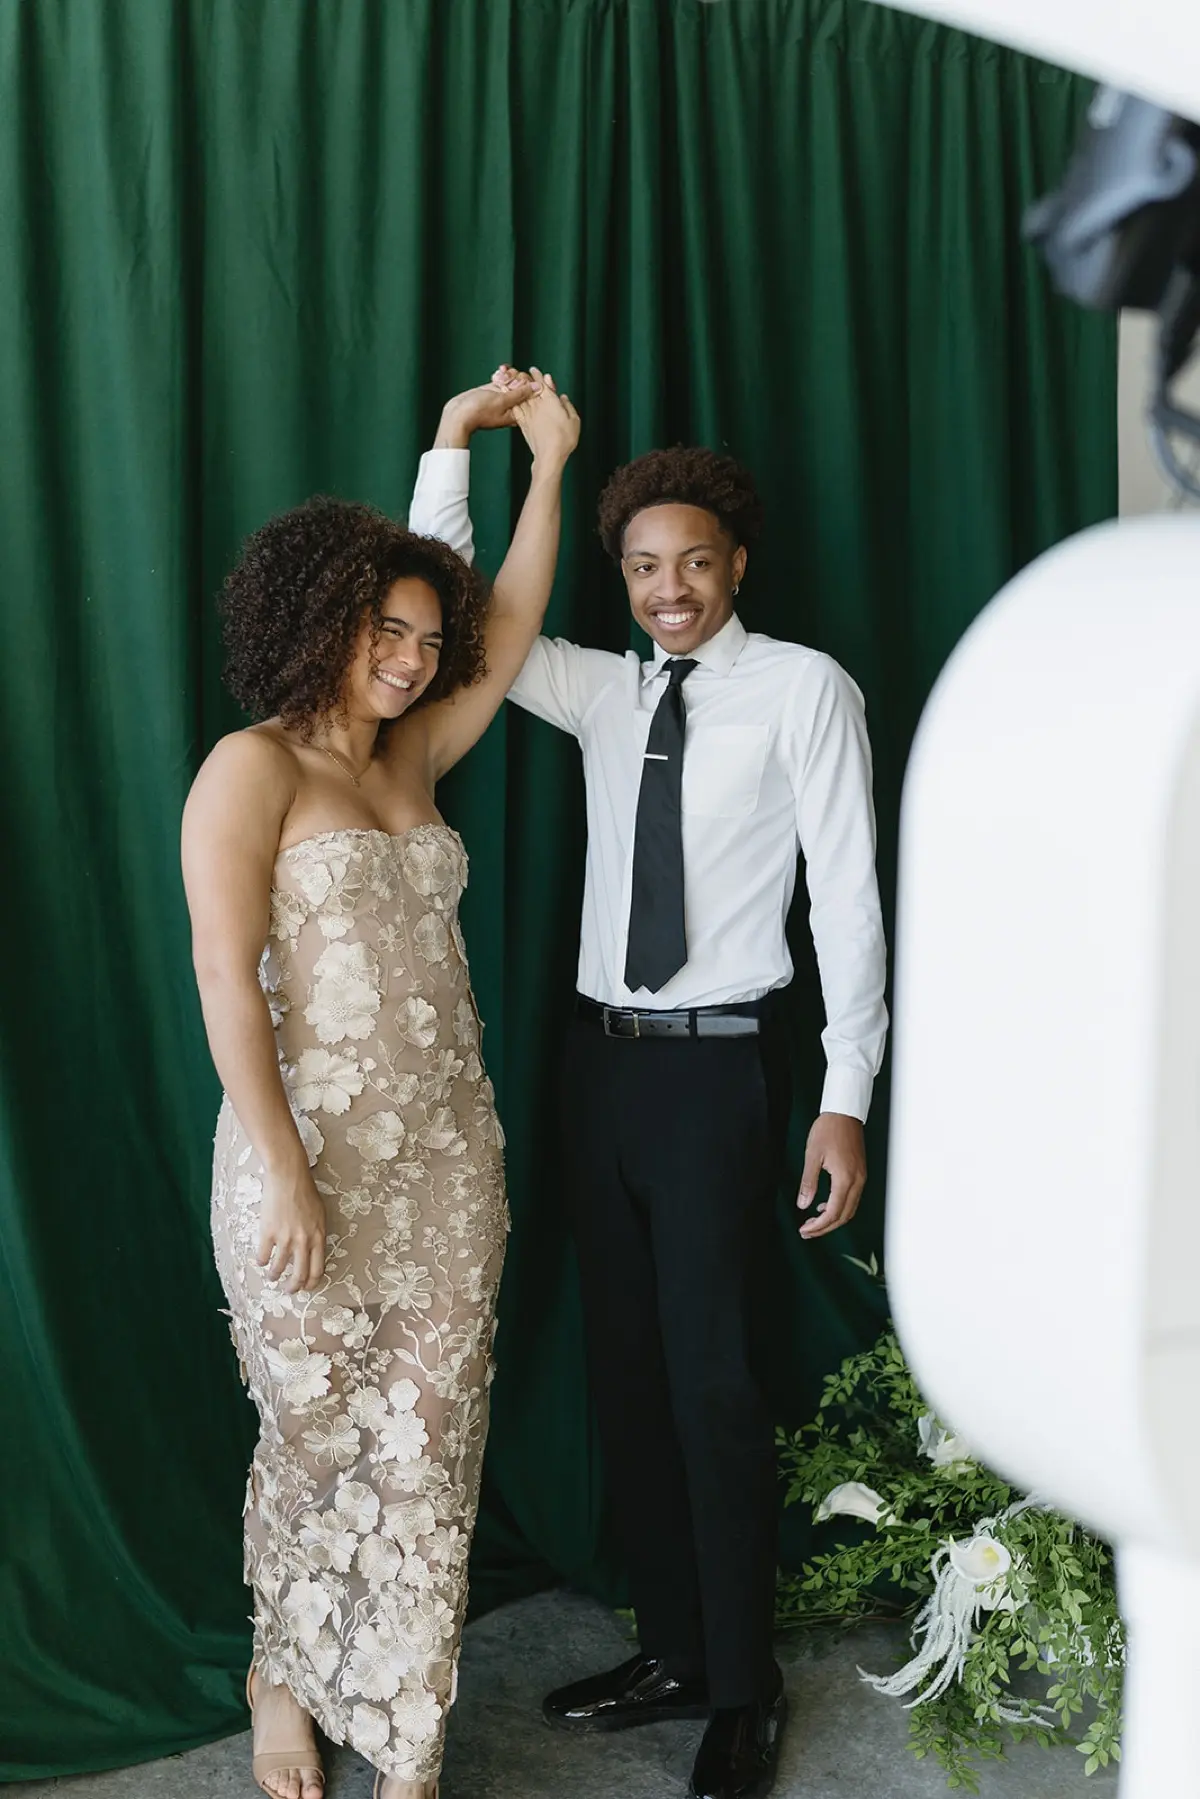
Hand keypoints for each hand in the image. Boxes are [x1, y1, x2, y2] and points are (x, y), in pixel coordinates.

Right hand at [257, 1164, 327, 1293]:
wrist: (288, 1176)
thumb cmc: (305, 1192)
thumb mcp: (319, 1215)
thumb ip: (316, 1234)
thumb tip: (312, 1251)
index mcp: (318, 1237)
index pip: (317, 1269)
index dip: (311, 1282)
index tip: (306, 1287)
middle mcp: (303, 1241)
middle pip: (299, 1275)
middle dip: (294, 1287)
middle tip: (289, 1290)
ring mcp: (285, 1238)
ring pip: (278, 1268)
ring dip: (274, 1276)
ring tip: (272, 1276)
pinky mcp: (268, 1233)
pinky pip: (262, 1256)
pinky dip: (260, 1261)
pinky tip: (260, 1261)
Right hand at [434, 366, 540, 447]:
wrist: (458, 414)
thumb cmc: (479, 411)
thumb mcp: (502, 401)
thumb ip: (520, 394)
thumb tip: (537, 387)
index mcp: (517, 413)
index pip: (530, 395)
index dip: (528, 384)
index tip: (520, 379)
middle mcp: (511, 406)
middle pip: (522, 387)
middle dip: (516, 377)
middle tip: (508, 376)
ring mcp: (501, 399)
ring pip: (512, 382)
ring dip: (508, 374)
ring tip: (501, 372)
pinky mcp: (492, 393)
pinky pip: (502, 381)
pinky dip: (500, 375)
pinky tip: (497, 372)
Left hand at [510, 368, 580, 468]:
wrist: (549, 455)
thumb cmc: (564, 439)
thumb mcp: (574, 420)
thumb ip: (567, 406)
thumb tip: (562, 397)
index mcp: (550, 401)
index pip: (542, 383)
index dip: (538, 376)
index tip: (534, 370)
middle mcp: (537, 405)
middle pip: (528, 388)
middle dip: (525, 379)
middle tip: (521, 373)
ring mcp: (528, 414)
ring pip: (520, 396)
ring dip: (517, 388)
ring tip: (514, 382)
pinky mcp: (522, 424)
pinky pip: (515, 408)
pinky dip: (513, 402)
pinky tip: (511, 399)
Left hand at [797, 1113, 866, 1239]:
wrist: (844, 1113)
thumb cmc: (827, 1130)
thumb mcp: (812, 1156)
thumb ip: (808, 1182)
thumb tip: (803, 1205)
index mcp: (845, 1179)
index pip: (833, 1213)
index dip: (819, 1226)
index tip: (804, 1230)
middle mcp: (857, 1181)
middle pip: (844, 1216)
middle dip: (825, 1227)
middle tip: (806, 1231)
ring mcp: (861, 1178)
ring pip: (850, 1209)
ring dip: (833, 1219)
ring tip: (813, 1222)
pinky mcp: (860, 1173)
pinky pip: (852, 1198)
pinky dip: (839, 1207)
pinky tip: (824, 1205)